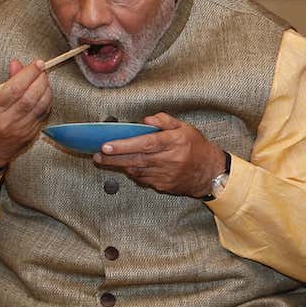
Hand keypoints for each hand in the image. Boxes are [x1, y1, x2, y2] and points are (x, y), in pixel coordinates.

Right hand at [0, 58, 52, 170]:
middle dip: (40, 79)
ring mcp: (20, 130)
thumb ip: (4, 82)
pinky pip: (43, 115)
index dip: (29, 73)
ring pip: (40, 106)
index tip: (38, 63)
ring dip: (46, 89)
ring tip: (44, 79)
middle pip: (30, 97)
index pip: (15, 88)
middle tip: (43, 69)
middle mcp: (7, 121)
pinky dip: (47, 102)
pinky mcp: (30, 135)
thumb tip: (17, 64)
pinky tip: (45, 94)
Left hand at [93, 112, 224, 197]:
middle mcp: (169, 159)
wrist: (209, 172)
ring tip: (104, 159)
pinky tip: (124, 166)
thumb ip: (164, 121)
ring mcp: (165, 175)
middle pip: (136, 159)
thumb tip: (145, 120)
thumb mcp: (184, 127)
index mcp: (174, 142)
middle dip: (113, 157)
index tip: (107, 145)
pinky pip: (143, 179)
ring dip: (119, 165)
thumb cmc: (196, 147)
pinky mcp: (163, 186)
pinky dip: (132, 172)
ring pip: (136, 170)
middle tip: (96, 154)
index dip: (124, 145)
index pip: (145, 143)